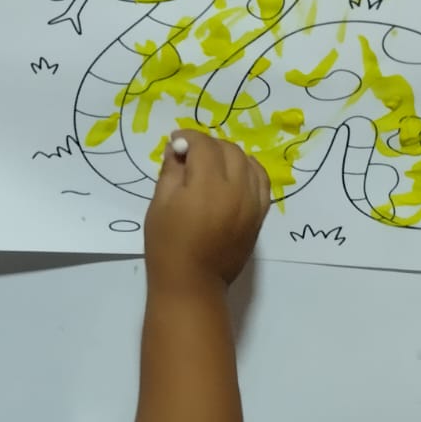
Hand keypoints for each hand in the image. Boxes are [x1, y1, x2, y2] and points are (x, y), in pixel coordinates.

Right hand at [144, 130, 270, 289]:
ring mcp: (252, 203)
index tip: (175, 142)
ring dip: (229, 155)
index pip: (203, 146)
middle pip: (228, 150)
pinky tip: (236, 174)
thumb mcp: (159, 205)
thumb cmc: (167, 246)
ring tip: (212, 163)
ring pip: (248, 162)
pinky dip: (249, 170)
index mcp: (207, 186)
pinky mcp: (259, 215)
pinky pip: (262, 181)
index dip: (188, 138)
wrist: (192, 283)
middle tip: (189, 154)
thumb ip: (170, 172)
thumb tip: (176, 149)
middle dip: (207, 145)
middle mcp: (236, 190)